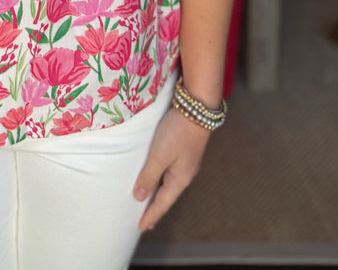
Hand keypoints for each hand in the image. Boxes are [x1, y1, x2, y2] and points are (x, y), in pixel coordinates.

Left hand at [133, 106, 210, 231]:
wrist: (197, 109)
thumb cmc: (177, 132)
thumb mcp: (159, 156)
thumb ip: (149, 176)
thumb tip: (140, 197)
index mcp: (180, 180)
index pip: (162, 204)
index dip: (151, 216)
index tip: (141, 228)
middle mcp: (185, 174)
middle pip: (167, 196)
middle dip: (156, 208)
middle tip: (146, 220)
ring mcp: (186, 163)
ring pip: (169, 183)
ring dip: (159, 193)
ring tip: (150, 200)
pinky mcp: (185, 151)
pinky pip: (170, 172)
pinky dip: (161, 180)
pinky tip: (158, 176)